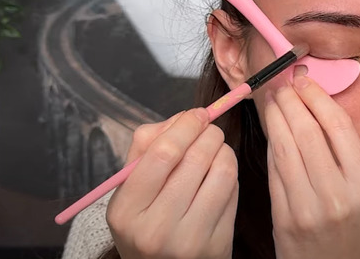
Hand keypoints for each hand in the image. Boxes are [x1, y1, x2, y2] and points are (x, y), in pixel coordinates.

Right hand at [106, 109, 238, 258]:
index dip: (185, 126)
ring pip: (222, 171)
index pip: (162, 153)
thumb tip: (185, 118)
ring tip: (216, 149)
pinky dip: (230, 172)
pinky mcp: (218, 245)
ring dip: (224, 149)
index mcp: (126, 211)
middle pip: (195, 158)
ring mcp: (190, 240)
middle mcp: (156, 229)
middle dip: (209, 133)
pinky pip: (233, 192)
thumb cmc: (146, 222)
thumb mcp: (130, 192)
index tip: (196, 114)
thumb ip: (146, 149)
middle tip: (209, 128)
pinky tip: (220, 174)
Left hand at [264, 71, 359, 258]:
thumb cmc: (354, 229)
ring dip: (275, 118)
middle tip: (283, 84)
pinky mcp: (284, 219)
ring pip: (286, 148)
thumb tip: (317, 107)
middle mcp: (339, 195)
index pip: (338, 126)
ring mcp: (309, 208)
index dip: (317, 97)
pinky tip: (271, 132)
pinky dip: (271, 146)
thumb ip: (347, 155)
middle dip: (291, 101)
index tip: (305, 80)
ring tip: (273, 101)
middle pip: (308, 132)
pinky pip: (274, 172)